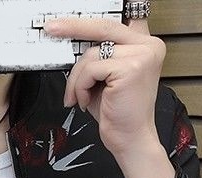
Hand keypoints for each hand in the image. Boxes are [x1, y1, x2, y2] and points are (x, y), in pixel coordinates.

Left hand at [43, 16, 165, 159]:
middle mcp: (148, 46)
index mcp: (145, 46)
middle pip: (104, 26)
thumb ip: (99, 57)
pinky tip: (86, 100)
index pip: (123, 18)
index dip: (104, 13)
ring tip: (79, 96)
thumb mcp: (106, 79)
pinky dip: (81, 86)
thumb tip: (73, 39)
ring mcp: (141, 55)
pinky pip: (91, 68)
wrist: (130, 140)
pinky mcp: (130, 68)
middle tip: (53, 28)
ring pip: (92, 54)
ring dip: (77, 78)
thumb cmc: (118, 114)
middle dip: (74, 26)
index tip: (81, 13)